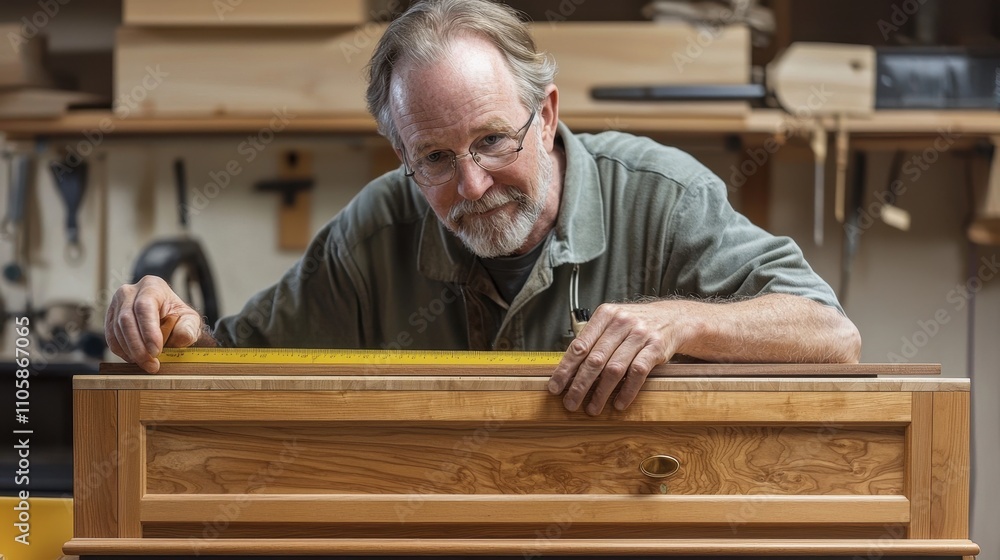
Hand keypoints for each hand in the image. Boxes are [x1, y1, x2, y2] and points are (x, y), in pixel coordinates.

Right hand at [105, 275, 203, 372]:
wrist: (167, 320)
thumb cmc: (178, 318)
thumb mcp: (190, 320)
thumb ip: (189, 328)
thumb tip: (182, 337)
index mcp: (151, 286)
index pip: (145, 306)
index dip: (148, 330)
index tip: (156, 351)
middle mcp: (129, 292)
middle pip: (127, 319)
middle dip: (138, 346)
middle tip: (152, 364)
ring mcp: (116, 304)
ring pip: (116, 330)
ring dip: (131, 351)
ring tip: (147, 364)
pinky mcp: (109, 319)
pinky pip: (111, 338)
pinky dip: (122, 352)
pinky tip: (135, 360)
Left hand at [548, 301, 692, 414]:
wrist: (673, 319)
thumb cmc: (635, 325)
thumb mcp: (613, 323)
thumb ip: (593, 340)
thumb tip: (568, 370)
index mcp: (605, 315)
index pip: (579, 346)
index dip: (565, 369)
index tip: (555, 386)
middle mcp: (621, 322)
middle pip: (594, 360)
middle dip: (579, 385)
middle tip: (570, 403)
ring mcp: (640, 334)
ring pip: (614, 369)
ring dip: (601, 393)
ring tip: (592, 408)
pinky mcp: (656, 348)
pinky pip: (637, 374)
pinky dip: (626, 391)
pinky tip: (618, 403)